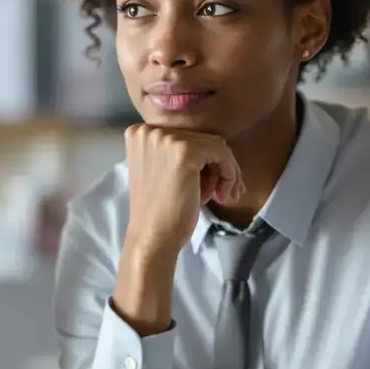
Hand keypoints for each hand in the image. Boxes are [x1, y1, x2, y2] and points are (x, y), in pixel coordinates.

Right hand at [122, 124, 243, 256]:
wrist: (152, 238)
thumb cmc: (161, 210)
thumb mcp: (164, 171)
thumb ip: (178, 153)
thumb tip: (218, 146)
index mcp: (139, 133)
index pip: (185, 137)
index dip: (202, 161)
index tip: (209, 185)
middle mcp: (150, 130)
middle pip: (201, 138)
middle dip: (215, 167)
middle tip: (219, 193)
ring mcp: (166, 138)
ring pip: (214, 144)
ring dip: (224, 171)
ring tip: (219, 195)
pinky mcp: (185, 151)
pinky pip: (221, 153)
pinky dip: (229, 173)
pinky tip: (222, 194)